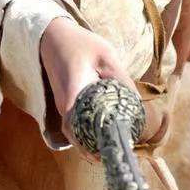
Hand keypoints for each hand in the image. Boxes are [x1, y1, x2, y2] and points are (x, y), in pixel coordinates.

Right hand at [40, 17, 135, 158]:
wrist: (53, 37)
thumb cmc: (79, 45)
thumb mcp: (105, 56)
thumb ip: (121, 79)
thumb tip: (136, 105)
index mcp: (73, 94)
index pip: (76, 127)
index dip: (88, 144)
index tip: (107, 152)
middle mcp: (65, 105)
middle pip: (78, 136)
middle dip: (97, 147)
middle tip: (120, 152)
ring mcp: (64, 107)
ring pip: (78, 132)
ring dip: (94, 141)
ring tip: (116, 145)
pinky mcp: (67, 105)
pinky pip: (78, 125)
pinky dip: (90, 133)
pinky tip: (107, 133)